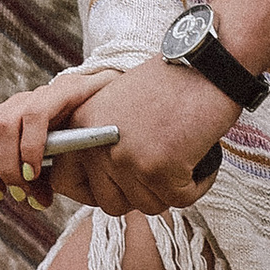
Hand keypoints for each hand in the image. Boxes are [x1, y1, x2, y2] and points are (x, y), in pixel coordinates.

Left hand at [0, 65, 112, 207]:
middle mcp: (8, 107)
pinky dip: (29, 148)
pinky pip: (32, 117)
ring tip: (26, 186)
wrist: (114, 101)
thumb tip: (33, 202)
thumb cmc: (77, 137)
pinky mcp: (59, 91)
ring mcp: (31, 98)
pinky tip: (38, 169)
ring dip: (7, 165)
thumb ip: (33, 178)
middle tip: (3, 194)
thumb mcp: (45, 162)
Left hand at [61, 56, 235, 211]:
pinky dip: (196, 185)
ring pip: (147, 205)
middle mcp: (96, 143)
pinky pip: (179, 199)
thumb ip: (99, 139)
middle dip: (139, 193)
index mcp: (80, 125)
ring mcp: (126, 158)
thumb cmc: (169, 82)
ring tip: (183, 157)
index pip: (63, 180)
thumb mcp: (115, 103)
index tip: (116, 186)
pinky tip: (200, 160)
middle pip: (109, 202)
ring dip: (170, 188)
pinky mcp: (158, 169)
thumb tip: (101, 184)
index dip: (91, 191)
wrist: (206, 64)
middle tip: (161, 168)